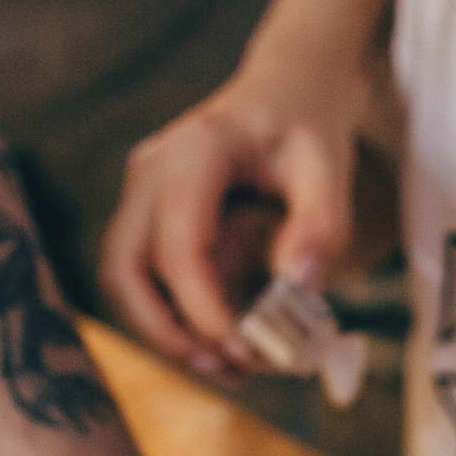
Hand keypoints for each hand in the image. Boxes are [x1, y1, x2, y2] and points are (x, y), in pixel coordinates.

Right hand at [100, 62, 359, 374]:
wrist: (286, 86)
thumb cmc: (308, 122)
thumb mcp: (331, 165)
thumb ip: (321, 224)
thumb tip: (296, 288)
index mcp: (195, 150)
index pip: (179, 244)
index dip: (204, 307)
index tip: (246, 349)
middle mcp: (152, 169)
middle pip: (126, 267)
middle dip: (170, 330)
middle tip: (229, 368)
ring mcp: (142, 191)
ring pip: (124, 278)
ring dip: (166, 332)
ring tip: (231, 367)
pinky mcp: (147, 214)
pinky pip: (143, 275)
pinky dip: (173, 315)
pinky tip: (224, 340)